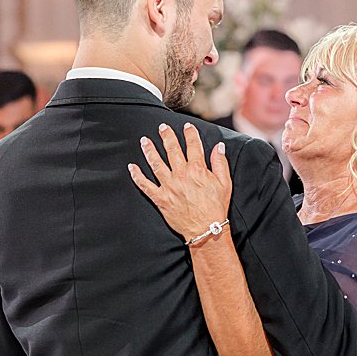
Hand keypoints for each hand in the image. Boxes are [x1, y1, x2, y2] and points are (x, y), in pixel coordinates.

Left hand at [128, 122, 232, 240]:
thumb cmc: (216, 207)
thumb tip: (219, 146)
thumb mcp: (225, 184)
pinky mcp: (160, 198)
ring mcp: (169, 186)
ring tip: (144, 141)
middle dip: (166, 136)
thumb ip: (220, 163)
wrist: (206, 229)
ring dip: (149, 150)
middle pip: (172, 150)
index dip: (190, 134)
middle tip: (162, 127)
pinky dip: (137, 176)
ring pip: (156, 163)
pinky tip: (131, 167)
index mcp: (197, 170)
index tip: (187, 126)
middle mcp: (181, 175)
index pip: (193, 146)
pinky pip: (145, 185)